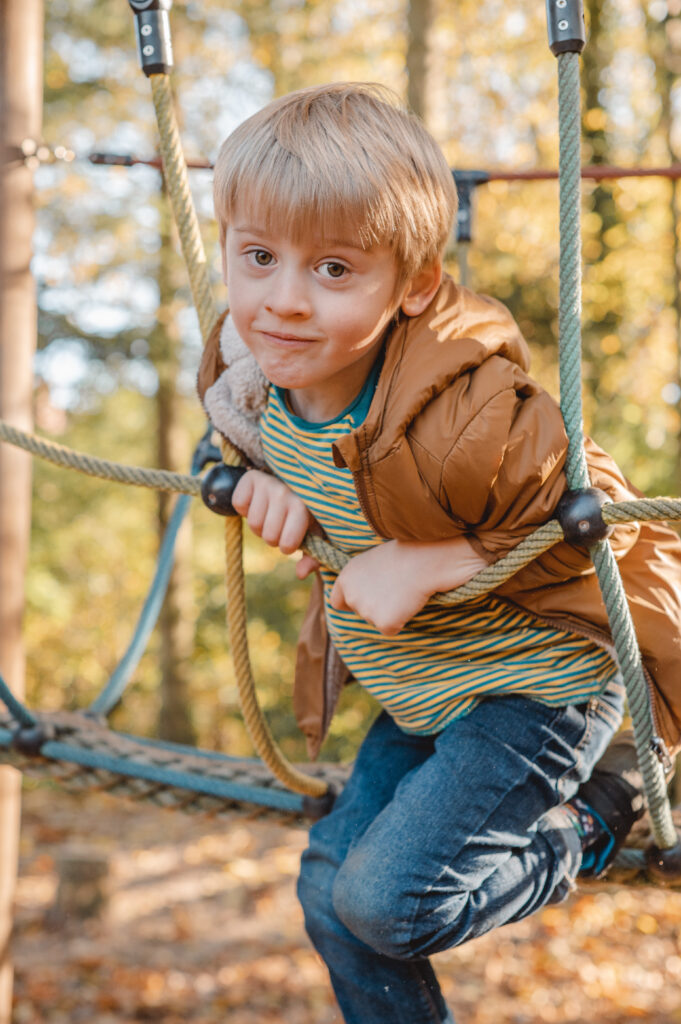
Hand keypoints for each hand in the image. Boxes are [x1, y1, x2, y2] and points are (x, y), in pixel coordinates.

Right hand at [232, 470, 311, 554]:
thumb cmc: (302, 515)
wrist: (291, 484)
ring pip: (253, 522)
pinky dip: (243, 508)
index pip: (288, 542)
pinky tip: (256, 502)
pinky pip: (239, 504)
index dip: (286, 547)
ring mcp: (268, 483)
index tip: (289, 541)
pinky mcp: (251, 478)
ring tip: (267, 515)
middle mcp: (285, 493)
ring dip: (258, 525)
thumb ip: (312, 558)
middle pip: (268, 536)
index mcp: (303, 507)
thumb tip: (301, 573)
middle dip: (271, 537)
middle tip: (276, 526)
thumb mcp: (312, 535)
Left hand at [329, 536, 487, 635]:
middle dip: (375, 606)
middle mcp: (351, 596)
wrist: (423, 559)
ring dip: (390, 611)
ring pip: (377, 620)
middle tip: (394, 589)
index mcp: (346, 578)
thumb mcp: (372, 560)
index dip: (352, 602)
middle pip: (360, 613)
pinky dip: (401, 620)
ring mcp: (367, 612)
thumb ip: (361, 579)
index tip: (367, 598)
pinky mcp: (384, 623)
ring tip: (403, 591)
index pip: (337, 602)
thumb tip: (366, 592)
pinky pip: (392, 629)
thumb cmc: (404, 553)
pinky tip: (408, 602)